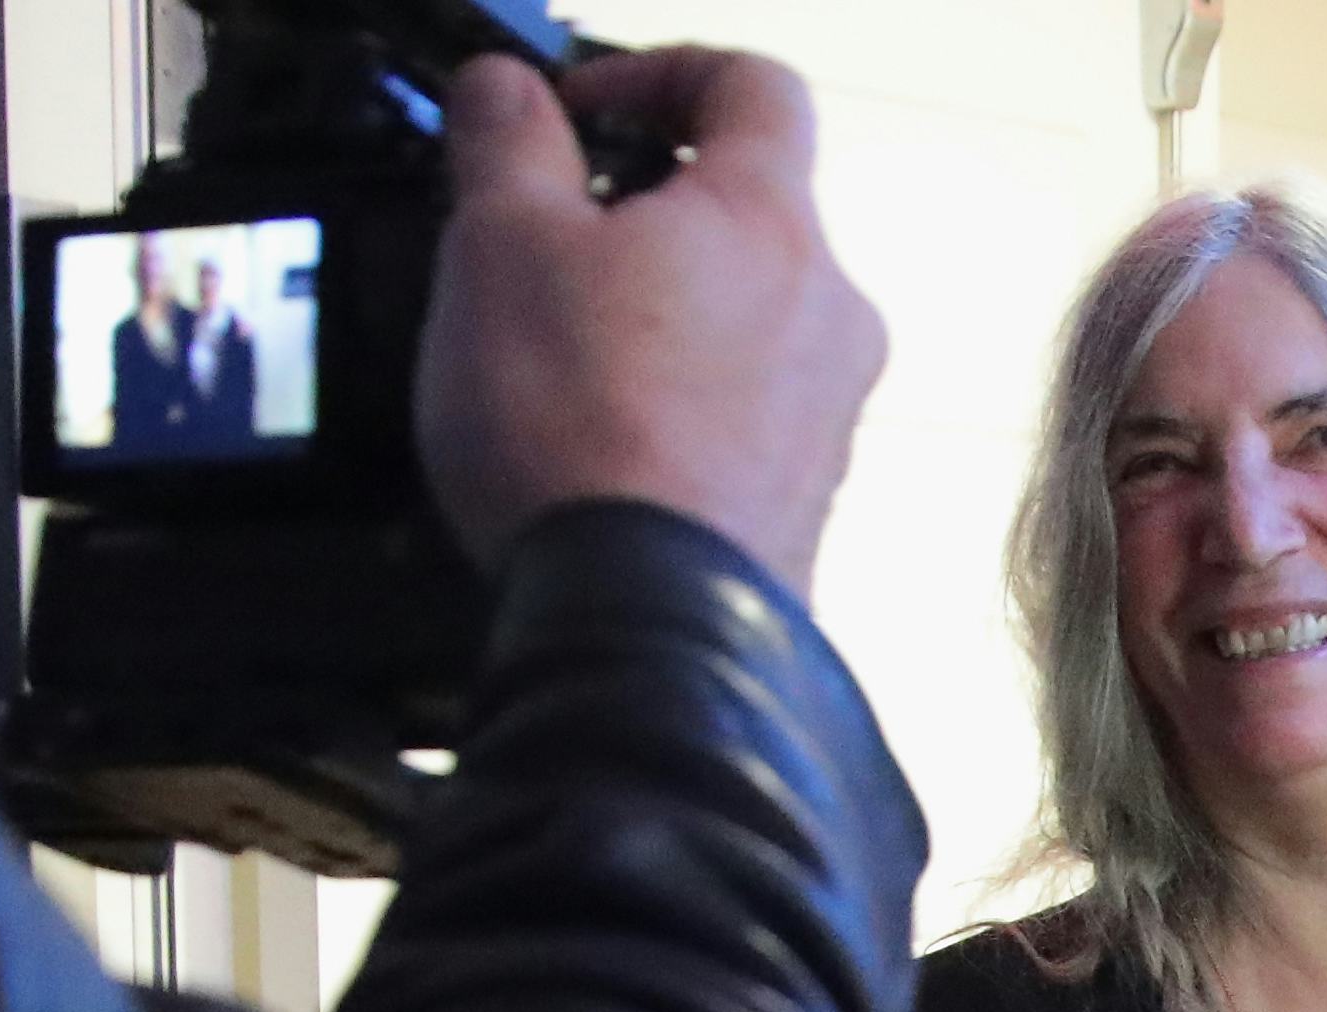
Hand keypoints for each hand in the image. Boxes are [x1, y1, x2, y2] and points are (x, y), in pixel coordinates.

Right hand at [418, 50, 889, 592]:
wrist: (645, 625)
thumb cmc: (584, 438)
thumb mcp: (498, 244)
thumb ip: (505, 142)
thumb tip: (505, 92)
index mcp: (768, 218)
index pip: (751, 83)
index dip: (662, 72)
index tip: (586, 109)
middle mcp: (827, 310)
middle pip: (748, 212)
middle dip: (648, 213)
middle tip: (554, 243)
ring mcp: (828, 414)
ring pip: (745, 322)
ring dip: (660, 317)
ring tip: (563, 358)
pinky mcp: (803, 499)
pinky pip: (740, 417)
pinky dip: (676, 406)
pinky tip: (601, 444)